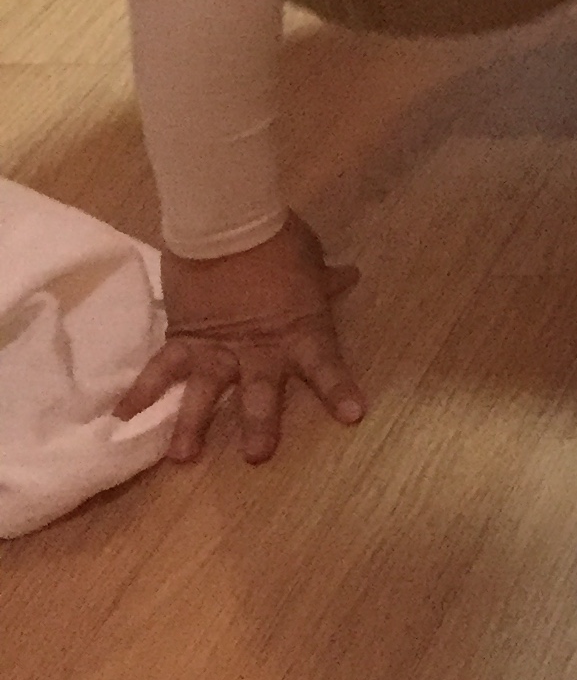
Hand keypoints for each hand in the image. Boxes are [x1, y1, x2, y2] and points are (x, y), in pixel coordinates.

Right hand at [117, 214, 365, 464]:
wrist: (227, 222)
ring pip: (206, 392)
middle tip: (256, 456)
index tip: (352, 417)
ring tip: (182, 457)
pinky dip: (140, 391)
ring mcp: (218, 347)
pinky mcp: (182, 337)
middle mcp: (259, 348)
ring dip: (193, 425)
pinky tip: (121, 418)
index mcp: (298, 330)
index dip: (338, 391)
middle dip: (259, 424)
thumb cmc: (278, 238)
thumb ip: (325, 279)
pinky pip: (159, 370)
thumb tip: (349, 276)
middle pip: (260, 392)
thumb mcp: (311, 258)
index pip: (325, 365)